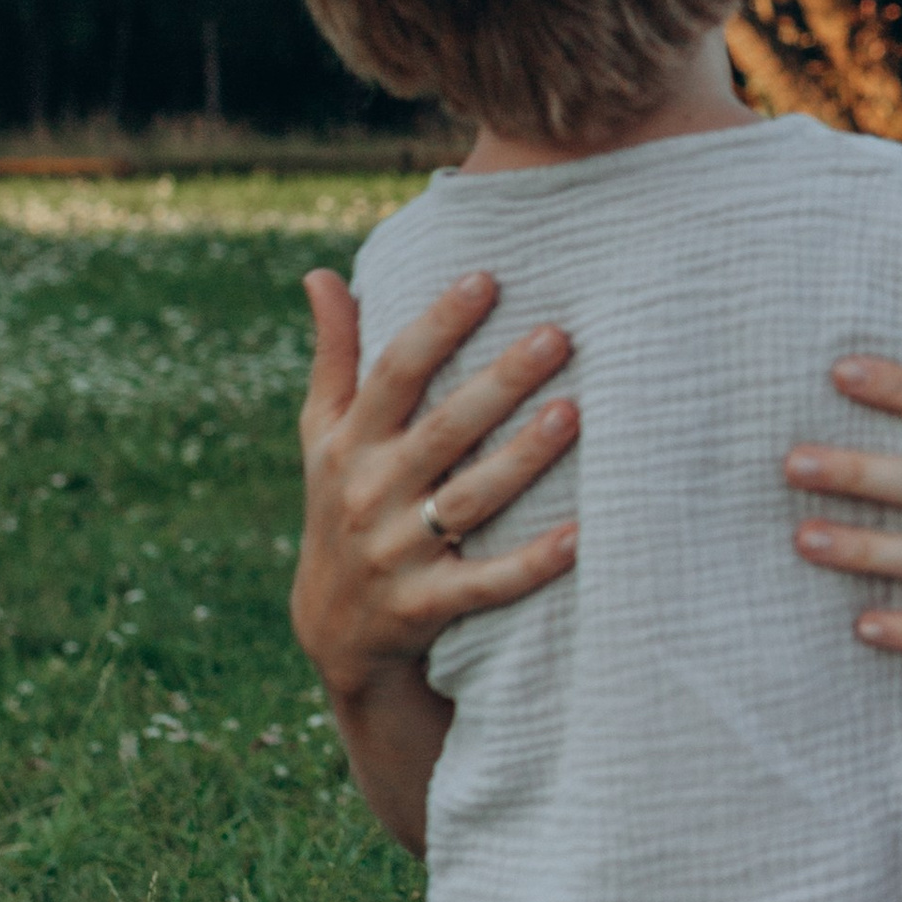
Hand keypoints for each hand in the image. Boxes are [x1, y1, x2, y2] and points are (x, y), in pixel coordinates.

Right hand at [292, 266, 579, 700]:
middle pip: (444, 430)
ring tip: (572, 413)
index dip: (438, 325)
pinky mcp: (428, 605)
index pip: (395, 373)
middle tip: (558, 336)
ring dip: (521, 459)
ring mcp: (398, 552)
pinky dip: (532, 563)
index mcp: (350, 444)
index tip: (486, 278)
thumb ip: (334, 357)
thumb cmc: (341, 504)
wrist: (334, 629)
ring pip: (470, 499)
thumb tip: (321, 272)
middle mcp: (371, 493)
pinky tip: (579, 536)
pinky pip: (488, 582)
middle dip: (500, 382)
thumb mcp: (323, 435)